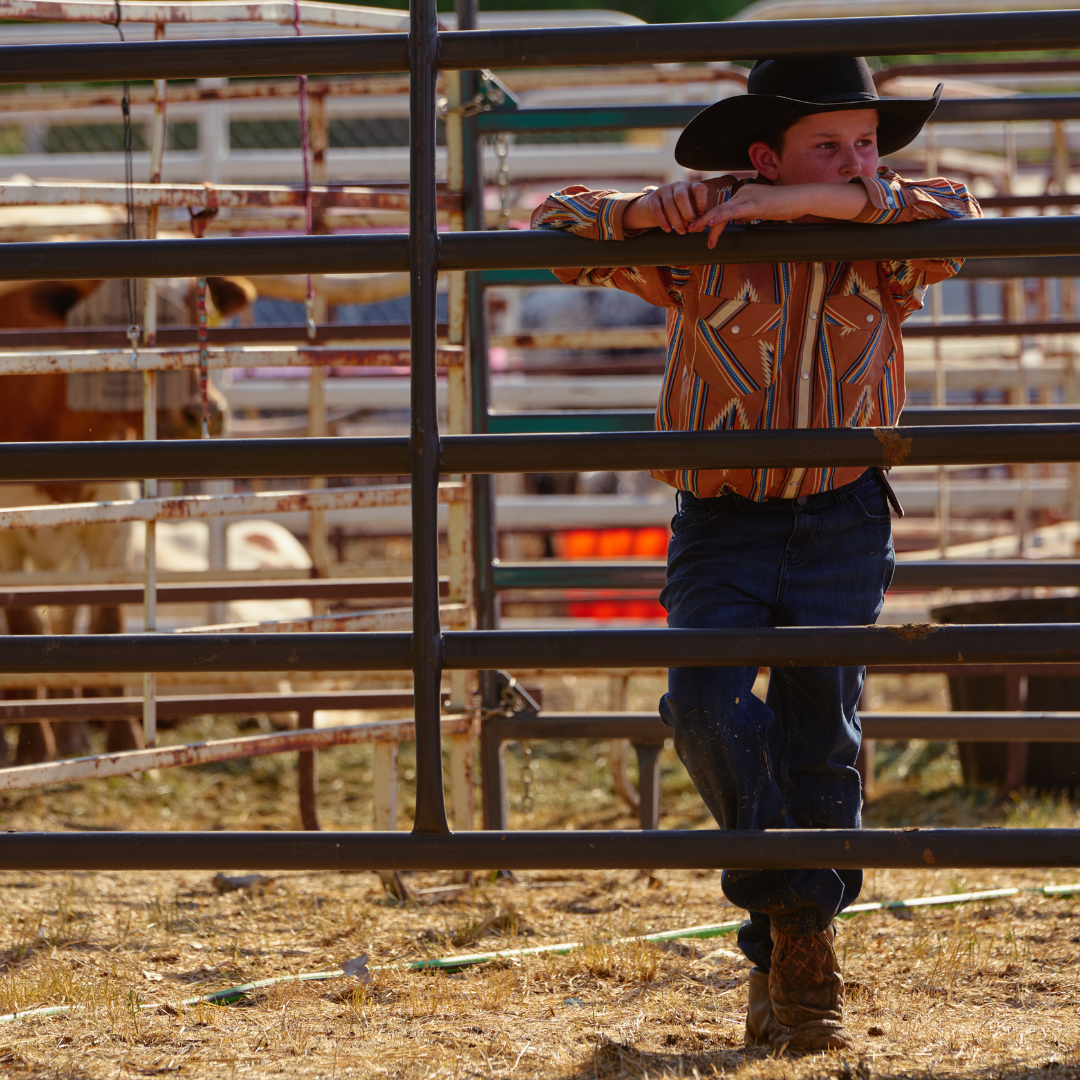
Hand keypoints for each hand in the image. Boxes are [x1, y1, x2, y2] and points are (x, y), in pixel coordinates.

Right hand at [623, 182, 711, 234]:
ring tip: (681, 232)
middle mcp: (679, 186)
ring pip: (669, 204)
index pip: (699, 188)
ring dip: (676, 221)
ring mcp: (665, 190)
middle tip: (690, 226)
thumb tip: (699, 226)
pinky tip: (668, 230)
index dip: (702, 201)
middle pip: (681, 196)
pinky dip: (662, 221)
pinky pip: (657, 209)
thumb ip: (698, 220)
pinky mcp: (653, 198)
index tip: (702, 213)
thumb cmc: (683, 212)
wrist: (661, 208)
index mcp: (692, 187)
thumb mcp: (693, 213)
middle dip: (686, 212)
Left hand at [688, 182, 869, 248]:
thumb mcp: (761, 211)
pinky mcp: (754, 204)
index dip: (709, 218)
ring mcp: (748, 197)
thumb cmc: (784, 205)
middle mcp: (742, 192)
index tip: (698, 227)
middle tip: (689, 229)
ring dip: (707, 222)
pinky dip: (720, 218)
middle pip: (718, 208)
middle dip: (702, 220)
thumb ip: (748, 214)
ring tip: (695, 230)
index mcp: (743, 193)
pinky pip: (733, 212)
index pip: (722, 207)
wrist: (800, 198)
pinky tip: (711, 224)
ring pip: (722, 210)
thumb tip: (738, 222)